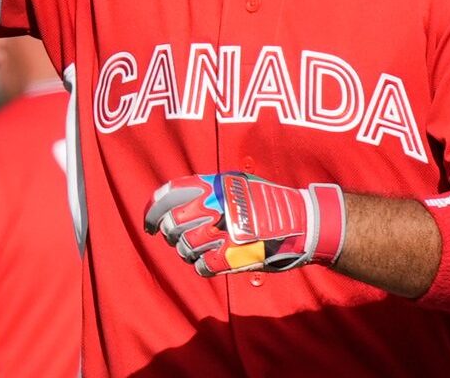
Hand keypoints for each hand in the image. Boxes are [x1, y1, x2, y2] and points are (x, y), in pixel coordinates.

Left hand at [144, 171, 344, 276]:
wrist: (301, 222)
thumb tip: (175, 202)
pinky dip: (205, 266)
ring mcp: (223, 232)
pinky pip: (202, 267)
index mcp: (214, 185)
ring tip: (204, 248)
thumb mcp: (238, 183)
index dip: (152, 210)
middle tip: (180, 238)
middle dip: (172, 235)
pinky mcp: (232, 257)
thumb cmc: (268, 201)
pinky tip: (216, 260)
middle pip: (172, 225)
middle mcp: (215, 206)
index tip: (148, 222)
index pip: (169, 195)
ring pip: (185, 249)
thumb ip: (208, 189)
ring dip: (190, 252)